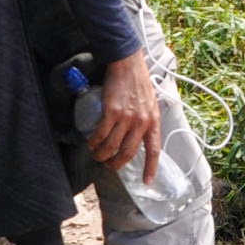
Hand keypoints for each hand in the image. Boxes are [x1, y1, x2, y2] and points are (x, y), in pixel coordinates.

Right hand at [90, 49, 161, 185]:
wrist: (127, 63)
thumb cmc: (138, 81)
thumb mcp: (150, 102)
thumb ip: (146, 119)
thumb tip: (140, 136)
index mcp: (153, 121)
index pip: (154, 150)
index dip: (150, 168)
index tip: (146, 181)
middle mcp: (141, 122)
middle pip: (128, 153)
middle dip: (117, 163)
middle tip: (109, 166)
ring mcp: (126, 117)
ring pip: (112, 146)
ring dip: (102, 155)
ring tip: (97, 156)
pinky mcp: (111, 111)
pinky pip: (101, 134)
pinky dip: (94, 142)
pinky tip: (91, 143)